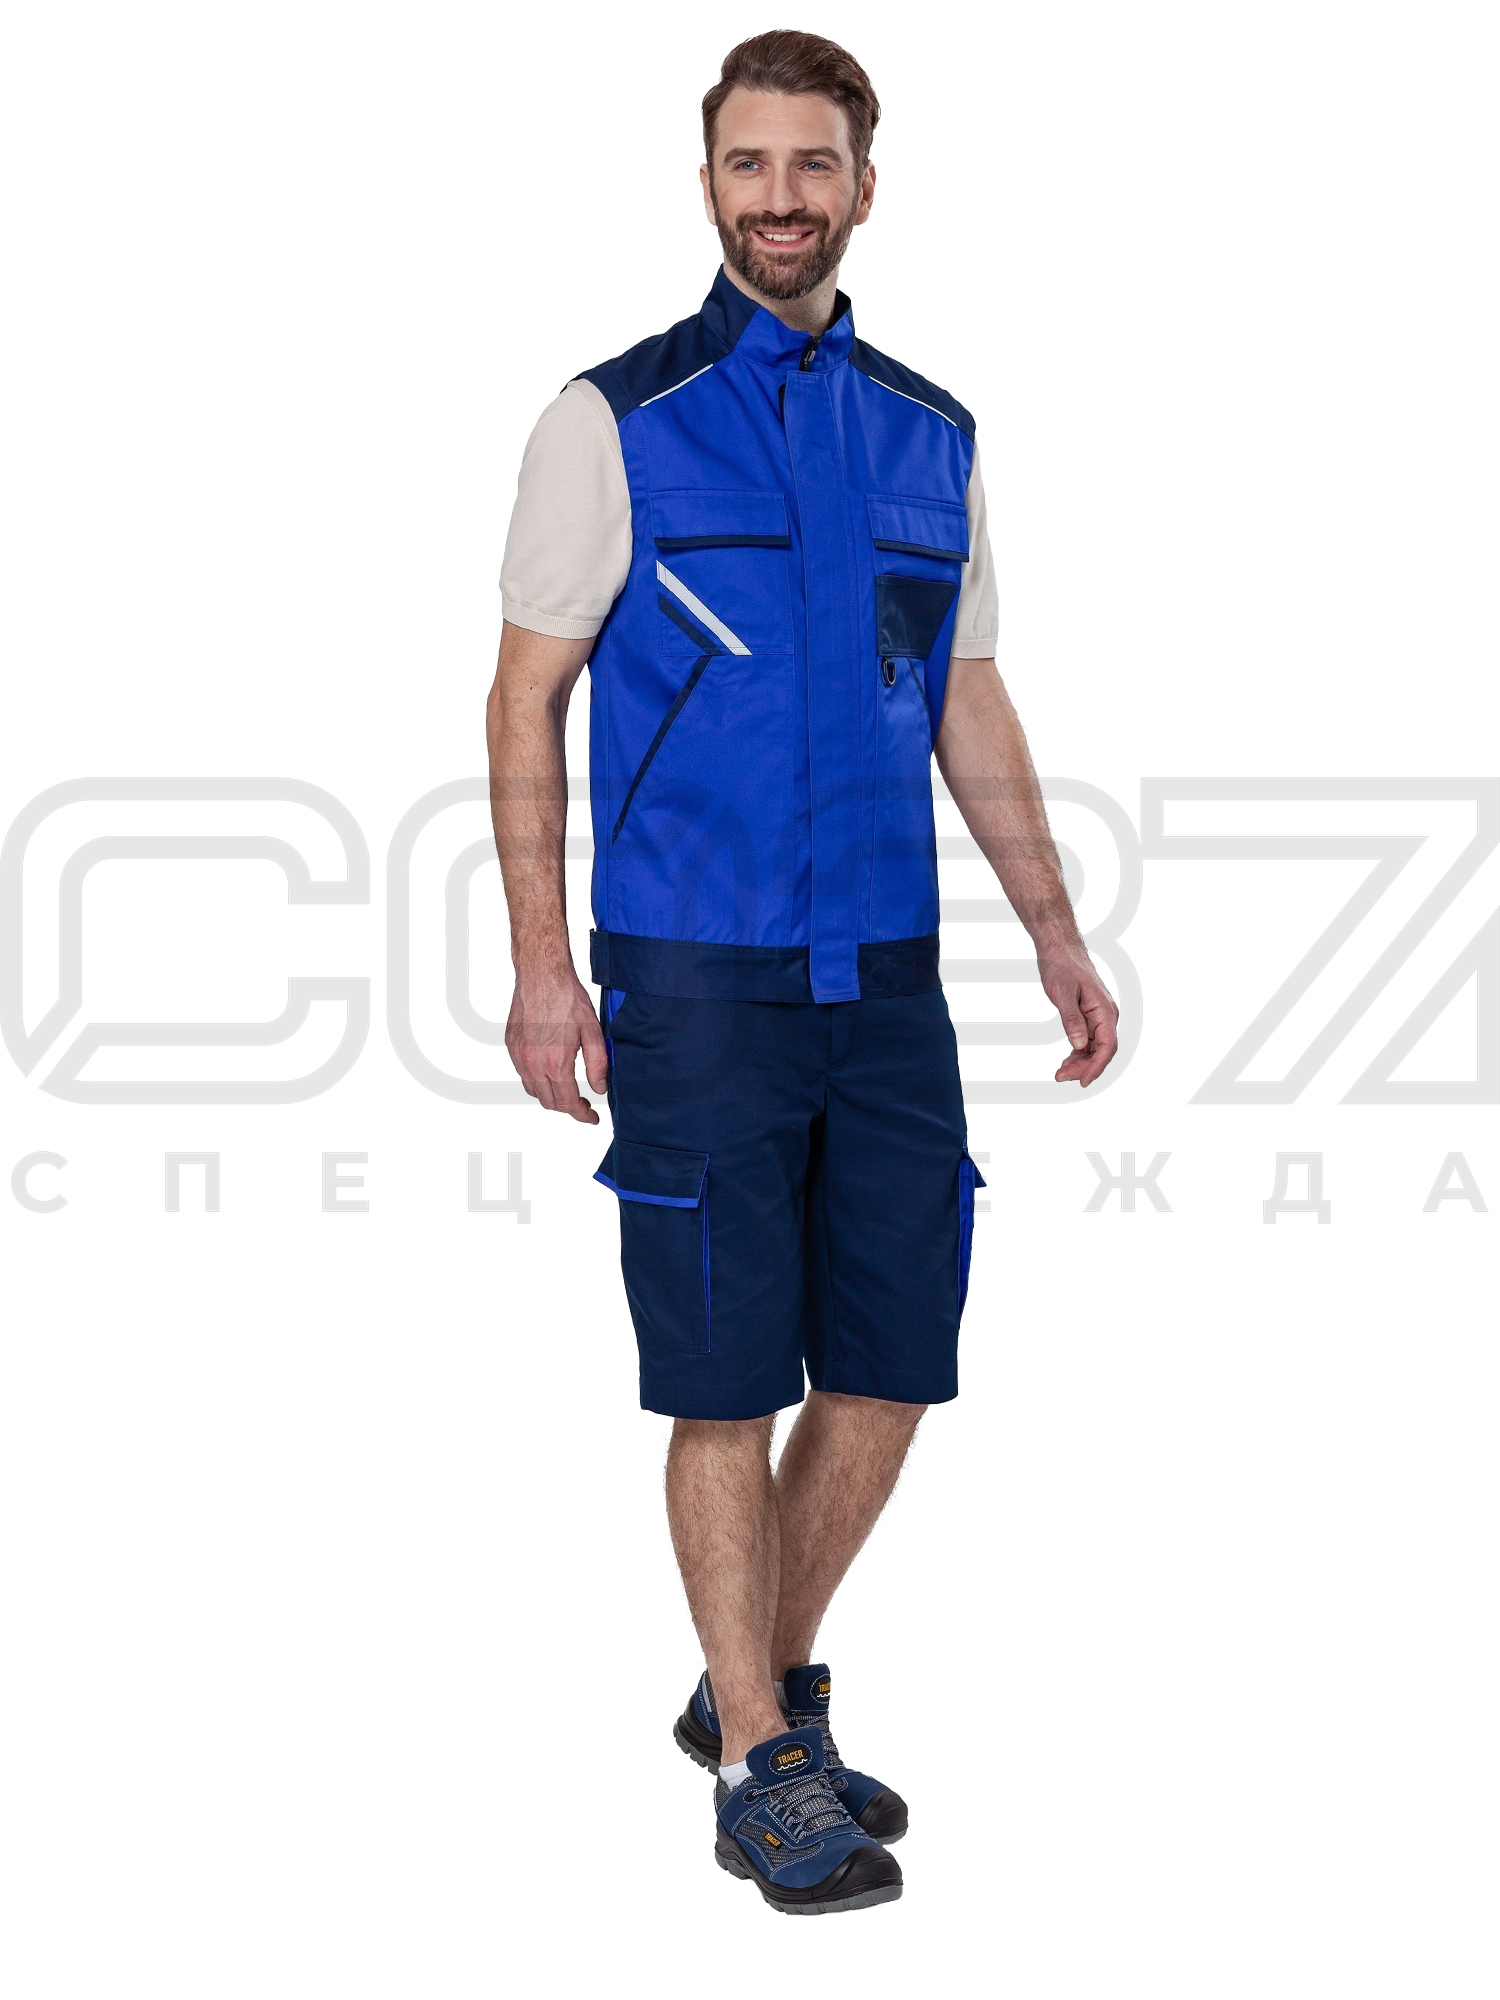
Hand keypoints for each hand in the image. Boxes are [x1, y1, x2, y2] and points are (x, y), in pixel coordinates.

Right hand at [504, 963, 608, 1121]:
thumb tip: (600, 1088)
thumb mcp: (593, 1032)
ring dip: (551, 1096)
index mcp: (556, 1062)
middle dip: (568, 1107)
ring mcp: (519, 1056)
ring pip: (533, 1091)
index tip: (591, 1117)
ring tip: (567, 1089)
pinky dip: (536, 1081)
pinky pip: (522, 1074)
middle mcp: (533, 1063)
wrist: (541, 975)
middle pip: (550, 1102)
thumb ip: (598, 1064)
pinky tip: (549, 1071)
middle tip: (583, 1103)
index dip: (582, 1115)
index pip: (568, 1103)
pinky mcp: (511, 1046)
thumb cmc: (567, 998)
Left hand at [1038, 941, 1119, 1087]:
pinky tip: (1066, 1061)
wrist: (1059, 948)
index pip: (1107, 1046)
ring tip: (1060, 1073)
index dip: (1096, 1066)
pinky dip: (1078, 1052)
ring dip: (1080, 1062)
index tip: (1081, 1081)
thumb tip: (1079, 1045)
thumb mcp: (1062, 993)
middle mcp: (1107, 1014)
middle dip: (1084, 1067)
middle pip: (1102, 1050)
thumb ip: (1071, 1019)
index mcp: (1105, 1009)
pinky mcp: (1090, 1015)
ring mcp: (1099, 1015)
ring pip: (1095, 1047)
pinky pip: (1089, 1040)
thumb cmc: (1061, 966)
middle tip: (1061, 1077)